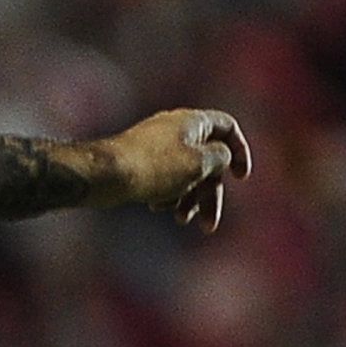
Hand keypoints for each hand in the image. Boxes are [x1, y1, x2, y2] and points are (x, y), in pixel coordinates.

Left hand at [99, 110, 250, 231]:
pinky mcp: (139, 162)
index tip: (241, 178)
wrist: (104, 174)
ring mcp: (155, 145)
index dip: (240, 151)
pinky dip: (166, 194)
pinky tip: (155, 206)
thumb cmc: (154, 167)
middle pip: (206, 160)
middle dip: (209, 194)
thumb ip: (220, 158)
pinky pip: (163, 178)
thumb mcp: (198, 163)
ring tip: (179, 219)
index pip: (227, 127)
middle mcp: (175, 128)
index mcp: (192, 121)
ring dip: (188, 198)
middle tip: (208, 226)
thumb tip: (222, 157)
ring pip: (184, 173)